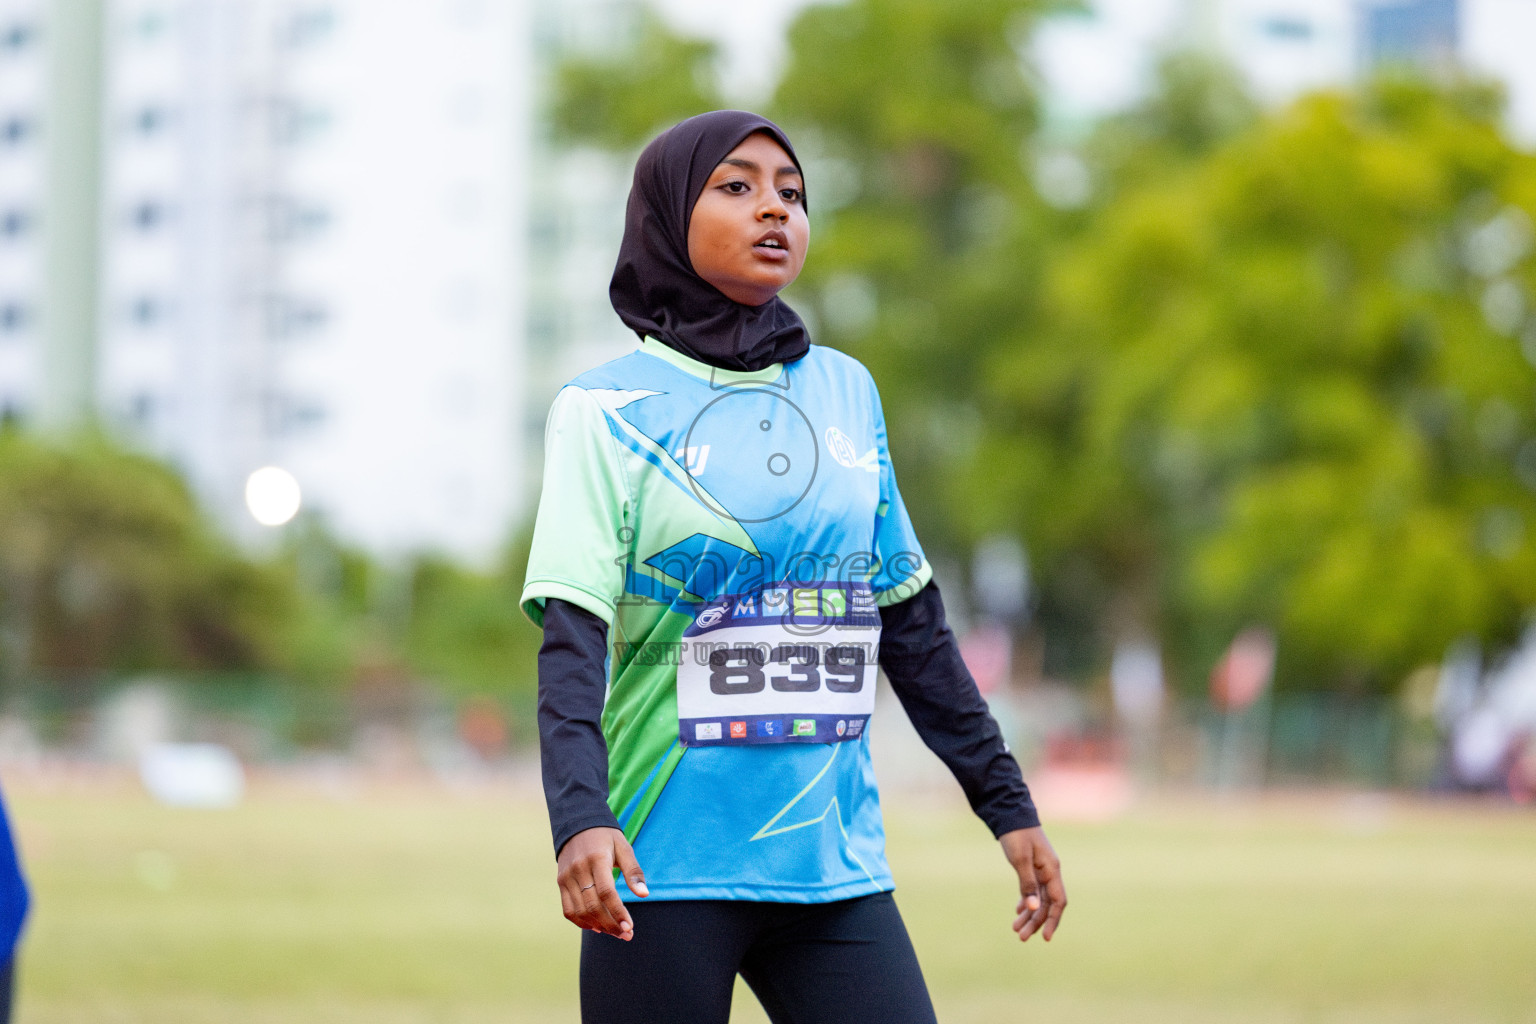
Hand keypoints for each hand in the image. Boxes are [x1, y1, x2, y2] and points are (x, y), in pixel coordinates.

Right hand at [556, 826, 648, 940]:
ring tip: (615, 932)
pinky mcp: (561, 882)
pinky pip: (568, 909)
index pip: (606, 892)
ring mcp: (567, 877)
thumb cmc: (606, 837)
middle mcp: (579, 869)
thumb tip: (644, 894)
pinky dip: (582, 922)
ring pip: (580, 911)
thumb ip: (634, 871)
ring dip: (598, 926)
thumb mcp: (623, 847)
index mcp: (597, 859)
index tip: (629, 927)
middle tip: (626, 934)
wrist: (577, 824)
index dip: (618, 912)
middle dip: (610, 924)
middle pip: (593, 905)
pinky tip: (597, 927)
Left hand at [999, 826, 1065, 942]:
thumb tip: (1034, 909)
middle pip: (1046, 904)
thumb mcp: (1020, 860)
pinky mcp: (1031, 867)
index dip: (1053, 920)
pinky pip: (1032, 890)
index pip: (1058, 902)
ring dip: (1029, 914)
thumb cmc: (1017, 836)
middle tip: (1021, 937)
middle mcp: (1049, 872)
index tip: (1046, 938)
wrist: (1010, 815)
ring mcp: (1041, 870)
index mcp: (1052, 870)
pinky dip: (1026, 901)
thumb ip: (1028, 884)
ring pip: (1038, 899)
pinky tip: (1018, 911)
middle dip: (1036, 922)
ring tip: (1016, 929)